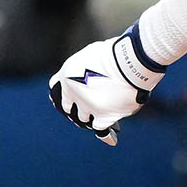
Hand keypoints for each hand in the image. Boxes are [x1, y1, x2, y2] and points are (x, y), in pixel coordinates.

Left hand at [48, 25, 163, 145]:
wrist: (129, 63)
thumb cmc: (116, 54)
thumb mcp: (91, 54)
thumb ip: (86, 67)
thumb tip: (92, 74)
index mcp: (67, 75)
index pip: (56, 90)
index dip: (65, 95)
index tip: (70, 99)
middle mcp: (73, 93)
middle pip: (69, 108)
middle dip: (77, 108)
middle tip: (86, 108)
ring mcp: (87, 106)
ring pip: (83, 118)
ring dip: (90, 116)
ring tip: (101, 114)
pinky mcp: (103, 116)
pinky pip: (99, 128)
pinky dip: (104, 129)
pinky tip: (110, 132)